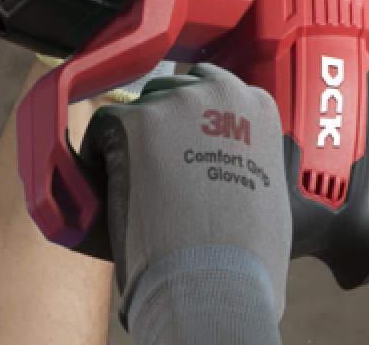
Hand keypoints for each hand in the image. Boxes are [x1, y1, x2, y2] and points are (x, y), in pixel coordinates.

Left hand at [79, 63, 291, 336]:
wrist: (215, 278)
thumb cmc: (247, 254)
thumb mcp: (269, 190)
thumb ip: (250, 160)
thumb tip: (235, 172)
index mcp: (256, 104)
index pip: (214, 90)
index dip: (195, 123)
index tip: (184, 149)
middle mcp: (219, 91)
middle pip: (176, 91)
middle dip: (164, 125)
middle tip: (155, 169)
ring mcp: (176, 102)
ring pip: (141, 106)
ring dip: (134, 137)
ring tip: (133, 182)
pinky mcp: (135, 121)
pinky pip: (103, 126)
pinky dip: (99, 153)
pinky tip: (108, 186)